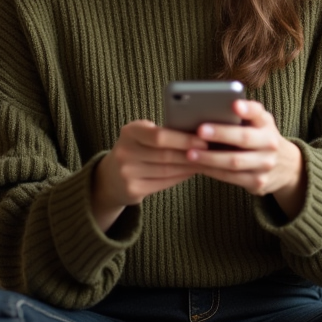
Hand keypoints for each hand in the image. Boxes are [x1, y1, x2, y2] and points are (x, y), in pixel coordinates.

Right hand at [91, 120, 206, 232]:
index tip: (203, 141)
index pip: (159, 136)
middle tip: (211, 153)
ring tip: (206, 162)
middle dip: (191, 154)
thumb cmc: (136, 149)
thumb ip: (162, 132)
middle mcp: (124, 152)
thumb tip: (198, 133)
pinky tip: (192, 171)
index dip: (183, 139)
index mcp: (129, 132)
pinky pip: (164, 182)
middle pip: (165, 155)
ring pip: (167, 170)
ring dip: (190, 166)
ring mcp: (127, 173)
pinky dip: (181, 177)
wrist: (110, 176)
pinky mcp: (133, 189)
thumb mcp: (141, 135)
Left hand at [186, 100, 306, 218]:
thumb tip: (207, 108)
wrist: (286, 167)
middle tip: (200, 130)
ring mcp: (265, 164)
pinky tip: (199, 166)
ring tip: (191, 153)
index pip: (258, 113)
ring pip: (235, 162)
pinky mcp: (258, 182)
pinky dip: (213, 172)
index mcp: (266, 124)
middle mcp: (270, 143)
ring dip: (210, 158)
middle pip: (244, 138)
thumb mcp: (258, 123)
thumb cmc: (259, 137)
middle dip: (221, 134)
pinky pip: (231, 178)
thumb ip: (241, 115)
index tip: (234, 104)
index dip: (247, 109)